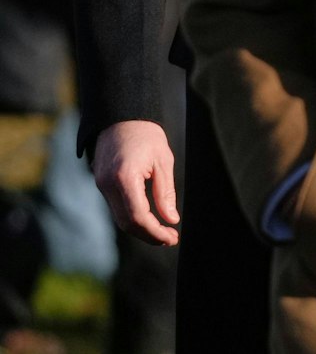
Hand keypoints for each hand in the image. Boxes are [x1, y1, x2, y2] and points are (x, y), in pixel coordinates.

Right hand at [92, 120, 178, 244]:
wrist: (120, 117)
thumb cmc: (146, 135)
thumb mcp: (163, 161)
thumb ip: (165, 192)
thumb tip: (171, 220)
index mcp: (124, 178)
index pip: (138, 216)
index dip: (155, 231)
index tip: (173, 237)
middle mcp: (107, 185)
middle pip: (126, 223)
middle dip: (149, 235)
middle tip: (171, 239)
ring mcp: (101, 185)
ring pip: (120, 218)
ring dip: (141, 229)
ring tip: (164, 233)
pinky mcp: (101, 184)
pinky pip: (116, 208)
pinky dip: (133, 218)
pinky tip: (150, 220)